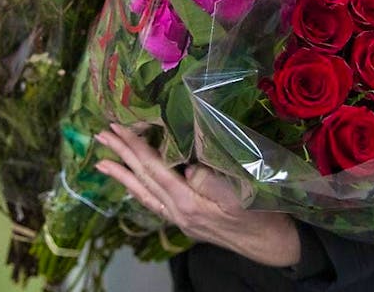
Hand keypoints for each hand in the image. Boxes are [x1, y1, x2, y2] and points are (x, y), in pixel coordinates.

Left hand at [95, 124, 301, 267]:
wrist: (272, 245)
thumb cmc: (262, 216)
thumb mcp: (240, 195)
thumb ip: (210, 180)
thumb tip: (186, 167)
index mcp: (189, 203)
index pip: (154, 169)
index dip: (135, 147)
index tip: (117, 129)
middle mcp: (178, 212)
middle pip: (144, 179)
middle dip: (121, 155)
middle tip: (101, 134)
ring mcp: (180, 219)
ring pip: (145, 193)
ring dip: (123, 174)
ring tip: (102, 162)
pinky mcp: (187, 220)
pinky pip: (154, 203)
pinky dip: (140, 189)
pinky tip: (134, 183)